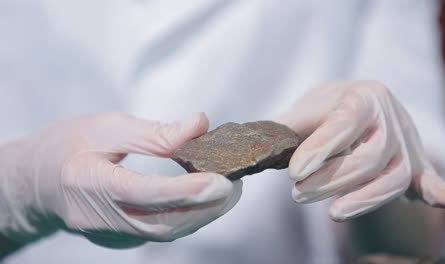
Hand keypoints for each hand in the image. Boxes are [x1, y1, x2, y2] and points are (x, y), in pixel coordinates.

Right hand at [0, 112, 240, 248]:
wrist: (37, 181)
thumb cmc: (67, 147)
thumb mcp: (105, 127)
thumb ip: (154, 132)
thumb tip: (200, 125)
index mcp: (88, 183)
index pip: (144, 192)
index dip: (185, 190)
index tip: (222, 181)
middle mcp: (100, 219)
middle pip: (163, 222)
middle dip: (206, 207)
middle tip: (236, 184)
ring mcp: (111, 234)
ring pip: (166, 232)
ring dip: (203, 214)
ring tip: (229, 190)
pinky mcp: (122, 238)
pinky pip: (162, 232)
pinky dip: (189, 217)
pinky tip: (205, 199)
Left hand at [276, 81, 444, 220]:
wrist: (356, 105)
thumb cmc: (324, 111)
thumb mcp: (301, 112)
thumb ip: (280, 130)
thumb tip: (248, 149)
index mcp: (361, 96)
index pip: (343, 123)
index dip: (320, 149)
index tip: (293, 172)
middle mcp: (389, 116)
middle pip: (369, 157)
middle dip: (332, 180)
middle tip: (297, 193)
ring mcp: (405, 142)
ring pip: (393, 176)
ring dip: (363, 199)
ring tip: (332, 212)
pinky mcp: (414, 164)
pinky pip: (427, 177)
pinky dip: (437, 190)